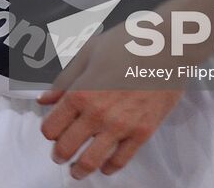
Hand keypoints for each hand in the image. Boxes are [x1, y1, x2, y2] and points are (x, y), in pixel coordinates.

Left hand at [38, 25, 181, 179]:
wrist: (167, 46)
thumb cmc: (128, 43)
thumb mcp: (88, 53)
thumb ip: (64, 80)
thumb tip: (45, 99)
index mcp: (80, 93)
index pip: (51, 127)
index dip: (48, 131)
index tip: (52, 131)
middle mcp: (97, 114)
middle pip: (66, 147)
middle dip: (59, 154)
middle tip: (60, 155)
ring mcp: (120, 126)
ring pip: (91, 161)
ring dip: (80, 169)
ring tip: (78, 170)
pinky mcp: (142, 133)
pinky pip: (121, 160)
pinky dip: (109, 167)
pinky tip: (105, 166)